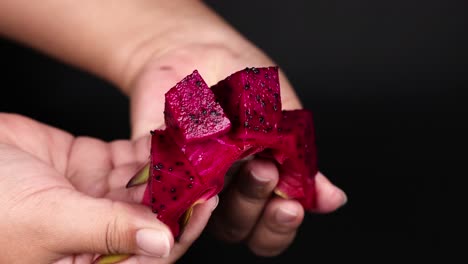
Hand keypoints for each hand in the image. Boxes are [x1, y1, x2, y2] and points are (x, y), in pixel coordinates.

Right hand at [0, 114, 217, 263]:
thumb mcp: (50, 222)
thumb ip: (109, 231)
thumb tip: (162, 244)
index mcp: (87, 262)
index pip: (148, 253)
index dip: (181, 230)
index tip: (206, 203)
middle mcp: (97, 232)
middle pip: (153, 216)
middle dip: (181, 193)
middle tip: (210, 167)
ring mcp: (94, 196)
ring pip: (144, 185)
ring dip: (169, 168)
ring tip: (196, 147)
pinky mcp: (89, 165)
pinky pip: (127, 158)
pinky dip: (148, 149)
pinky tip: (169, 136)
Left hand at [126, 8, 346, 255]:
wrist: (200, 50)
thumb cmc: (245, 82)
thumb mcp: (282, 117)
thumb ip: (302, 161)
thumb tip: (332, 198)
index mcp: (260, 181)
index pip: (270, 225)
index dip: (280, 225)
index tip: (291, 204)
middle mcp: (225, 188)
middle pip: (239, 225)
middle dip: (255, 203)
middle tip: (263, 168)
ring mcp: (191, 180)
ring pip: (203, 215)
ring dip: (221, 193)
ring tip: (240, 158)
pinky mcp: (158, 167)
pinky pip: (161, 185)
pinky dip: (171, 180)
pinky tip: (188, 166)